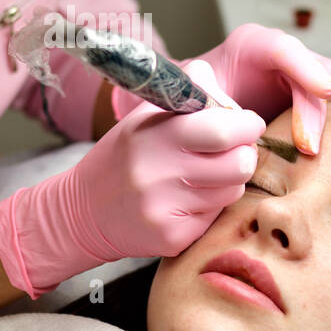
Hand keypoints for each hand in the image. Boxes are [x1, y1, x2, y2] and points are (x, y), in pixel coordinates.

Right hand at [0, 60, 265, 297]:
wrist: (82, 211)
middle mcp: (158, 173)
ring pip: (232, 190)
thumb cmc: (124, 156)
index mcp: (154, 135)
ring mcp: (165, 209)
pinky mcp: (172, 238)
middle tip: (233, 150)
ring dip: (227, 180)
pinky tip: (186, 199)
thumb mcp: (144, 116)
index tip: (248, 123)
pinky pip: (215, 217)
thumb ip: (188, 94)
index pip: (223, 130)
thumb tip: (226, 92)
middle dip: (245, 153)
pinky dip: (209, 206)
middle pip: (239, 164)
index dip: (247, 124)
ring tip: (202, 175)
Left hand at [112, 23, 330, 155]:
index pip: (282, 50)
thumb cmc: (180, 105)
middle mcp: (279, 55)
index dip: (306, 70)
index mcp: (247, 46)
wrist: (185, 115)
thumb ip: (187, 98)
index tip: (325, 96)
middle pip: (315, 69)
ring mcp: (300, 73)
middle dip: (328, 99)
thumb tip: (206, 105)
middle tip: (323, 139)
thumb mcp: (175, 98)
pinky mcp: (311, 91)